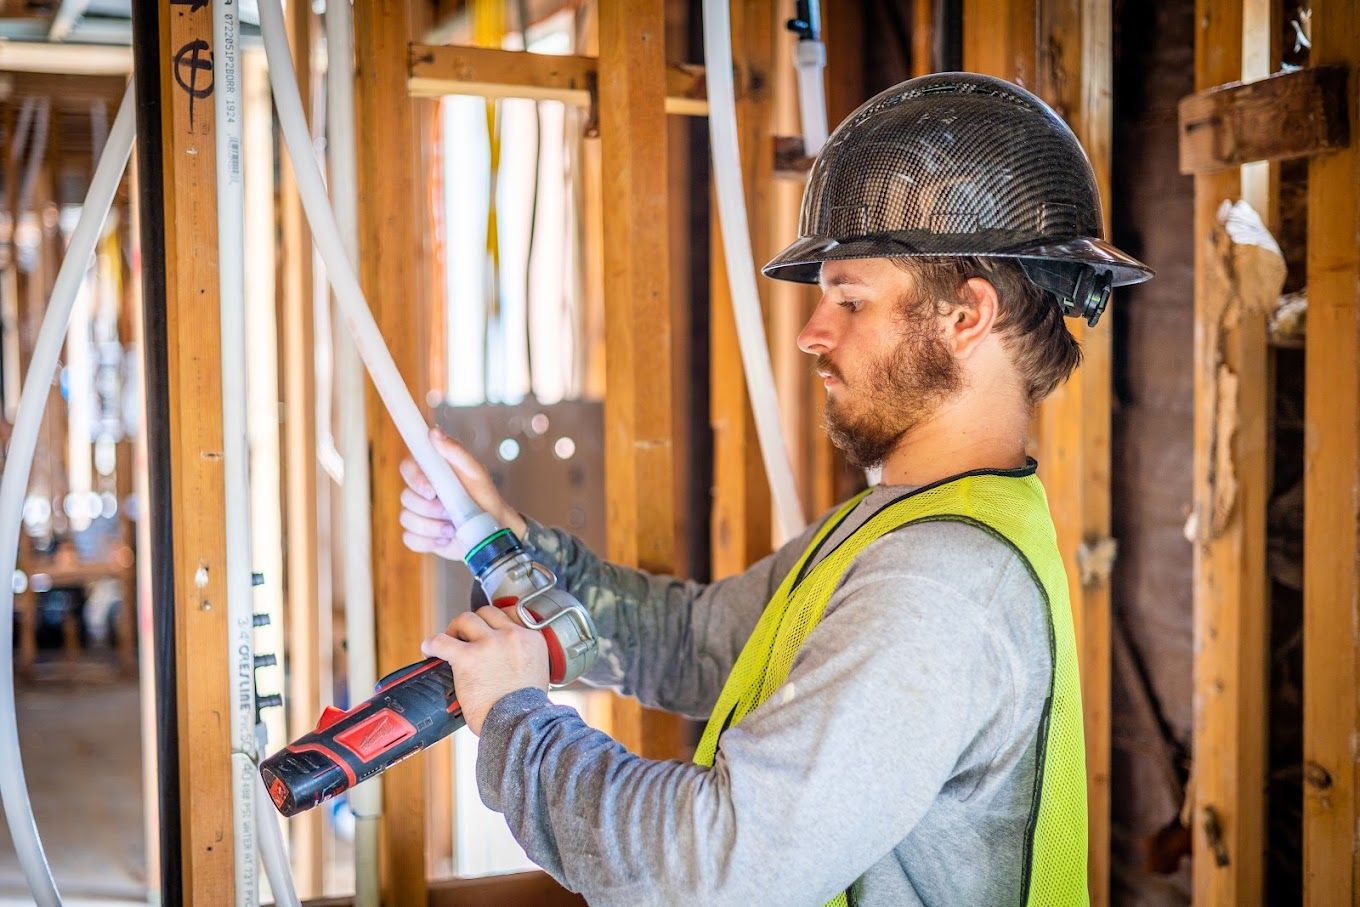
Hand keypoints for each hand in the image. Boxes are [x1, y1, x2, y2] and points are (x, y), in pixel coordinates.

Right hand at [400, 428, 528, 559]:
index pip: (407, 468)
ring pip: (406, 519)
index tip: (431, 491)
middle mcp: (420, 491)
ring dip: (432, 527)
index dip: (415, 480)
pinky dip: (428, 542)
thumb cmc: (484, 496)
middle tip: (451, 513)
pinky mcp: (420, 535)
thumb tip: (433, 432)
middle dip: (429, 509)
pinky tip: (446, 539)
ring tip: (453, 528)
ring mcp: (418, 513)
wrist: (492, 530)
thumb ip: (456, 451)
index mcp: (430, 472)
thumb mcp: (475, 471)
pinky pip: (409, 539)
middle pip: (405, 497)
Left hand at [421, 605, 548, 734]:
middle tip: (465, 639)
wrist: (521, 724)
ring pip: (465, 619)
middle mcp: (511, 635)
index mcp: (531, 639)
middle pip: (486, 613)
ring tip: (450, 643)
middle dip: (474, 624)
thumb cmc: (527, 709)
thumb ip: (524, 659)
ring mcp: (489, 644)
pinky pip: (442, 641)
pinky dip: (432, 644)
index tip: (486, 632)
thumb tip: (506, 662)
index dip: (493, 623)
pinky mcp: (468, 657)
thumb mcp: (538, 673)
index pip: (508, 615)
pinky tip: (429, 650)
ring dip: (456, 630)